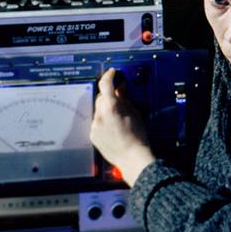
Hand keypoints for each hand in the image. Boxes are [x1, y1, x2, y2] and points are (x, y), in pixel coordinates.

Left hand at [91, 68, 155, 184]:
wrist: (132, 158)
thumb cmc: (137, 137)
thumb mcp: (135, 113)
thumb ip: (124, 98)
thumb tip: (120, 88)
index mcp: (111, 106)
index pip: (105, 84)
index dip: (109, 75)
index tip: (112, 73)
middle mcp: (100, 114)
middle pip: (101, 98)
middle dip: (108, 96)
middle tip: (119, 100)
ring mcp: (94, 125)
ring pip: (98, 111)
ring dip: (105, 110)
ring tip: (117, 120)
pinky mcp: (93, 135)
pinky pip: (96, 123)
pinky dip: (103, 122)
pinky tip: (113, 130)